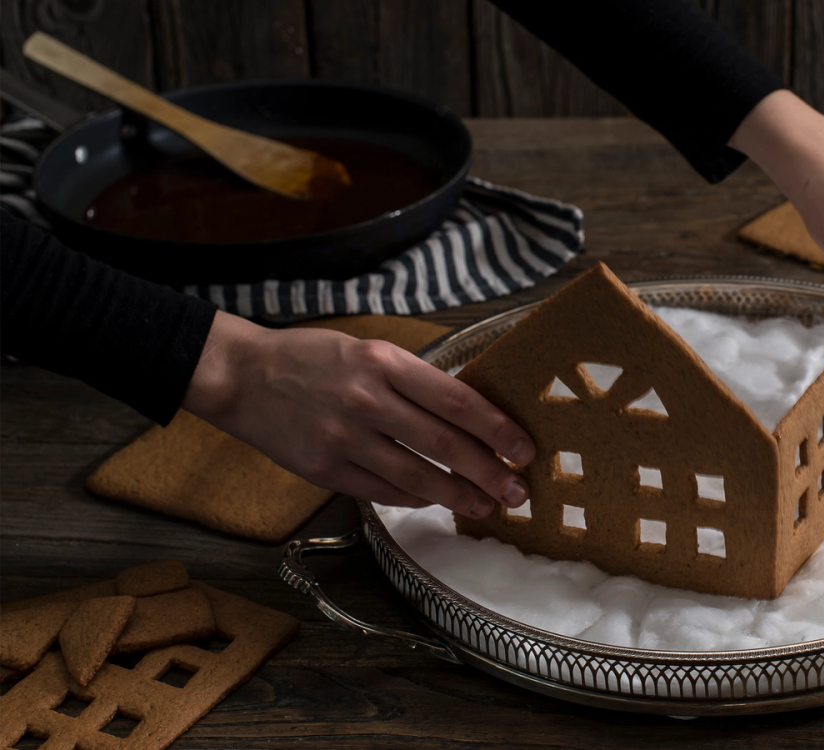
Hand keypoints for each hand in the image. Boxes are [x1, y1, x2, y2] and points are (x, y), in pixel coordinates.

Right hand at [182, 312, 534, 516]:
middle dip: (490, 472)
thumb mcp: (368, 350)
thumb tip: (468, 416)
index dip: (497, 428)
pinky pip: (383, 492)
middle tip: (518, 491)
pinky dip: (416, 498)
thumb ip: (413, 381)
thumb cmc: (312, 358)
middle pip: (445, 445)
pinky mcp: (325, 470)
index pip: (457, 399)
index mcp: (383, 362)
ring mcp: (344, 439)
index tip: (523, 448)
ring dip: (459, 496)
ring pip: (418, 478)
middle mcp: (367, 400)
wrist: (242, 377)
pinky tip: (436, 500)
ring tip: (486, 506)